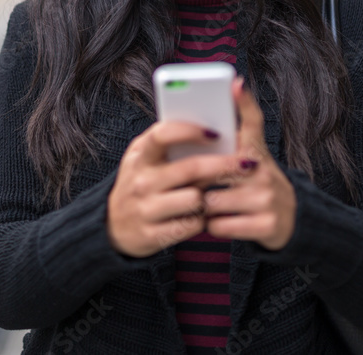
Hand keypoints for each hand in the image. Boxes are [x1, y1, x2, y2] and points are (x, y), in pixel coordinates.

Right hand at [107, 119, 251, 257]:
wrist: (114, 225)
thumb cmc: (142, 182)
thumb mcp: (145, 158)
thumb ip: (169, 143)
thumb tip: (212, 129)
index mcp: (140, 155)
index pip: (163, 135)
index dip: (190, 131)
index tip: (216, 132)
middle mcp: (141, 181)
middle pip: (191, 169)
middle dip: (224, 165)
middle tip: (248, 164)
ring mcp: (145, 209)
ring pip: (195, 199)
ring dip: (209, 197)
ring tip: (210, 194)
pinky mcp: (152, 234)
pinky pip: (192, 224)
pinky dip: (201, 219)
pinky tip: (199, 214)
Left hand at [202, 76, 297, 250]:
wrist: (290, 219)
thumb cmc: (257, 184)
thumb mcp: (251, 158)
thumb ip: (233, 138)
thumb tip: (223, 99)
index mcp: (256, 152)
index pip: (252, 122)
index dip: (244, 103)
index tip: (236, 84)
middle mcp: (264, 171)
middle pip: (217, 169)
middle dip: (200, 179)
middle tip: (197, 184)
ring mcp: (267, 198)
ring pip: (213, 200)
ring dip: (205, 206)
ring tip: (212, 205)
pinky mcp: (267, 225)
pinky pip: (220, 225)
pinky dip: (214, 226)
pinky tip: (221, 221)